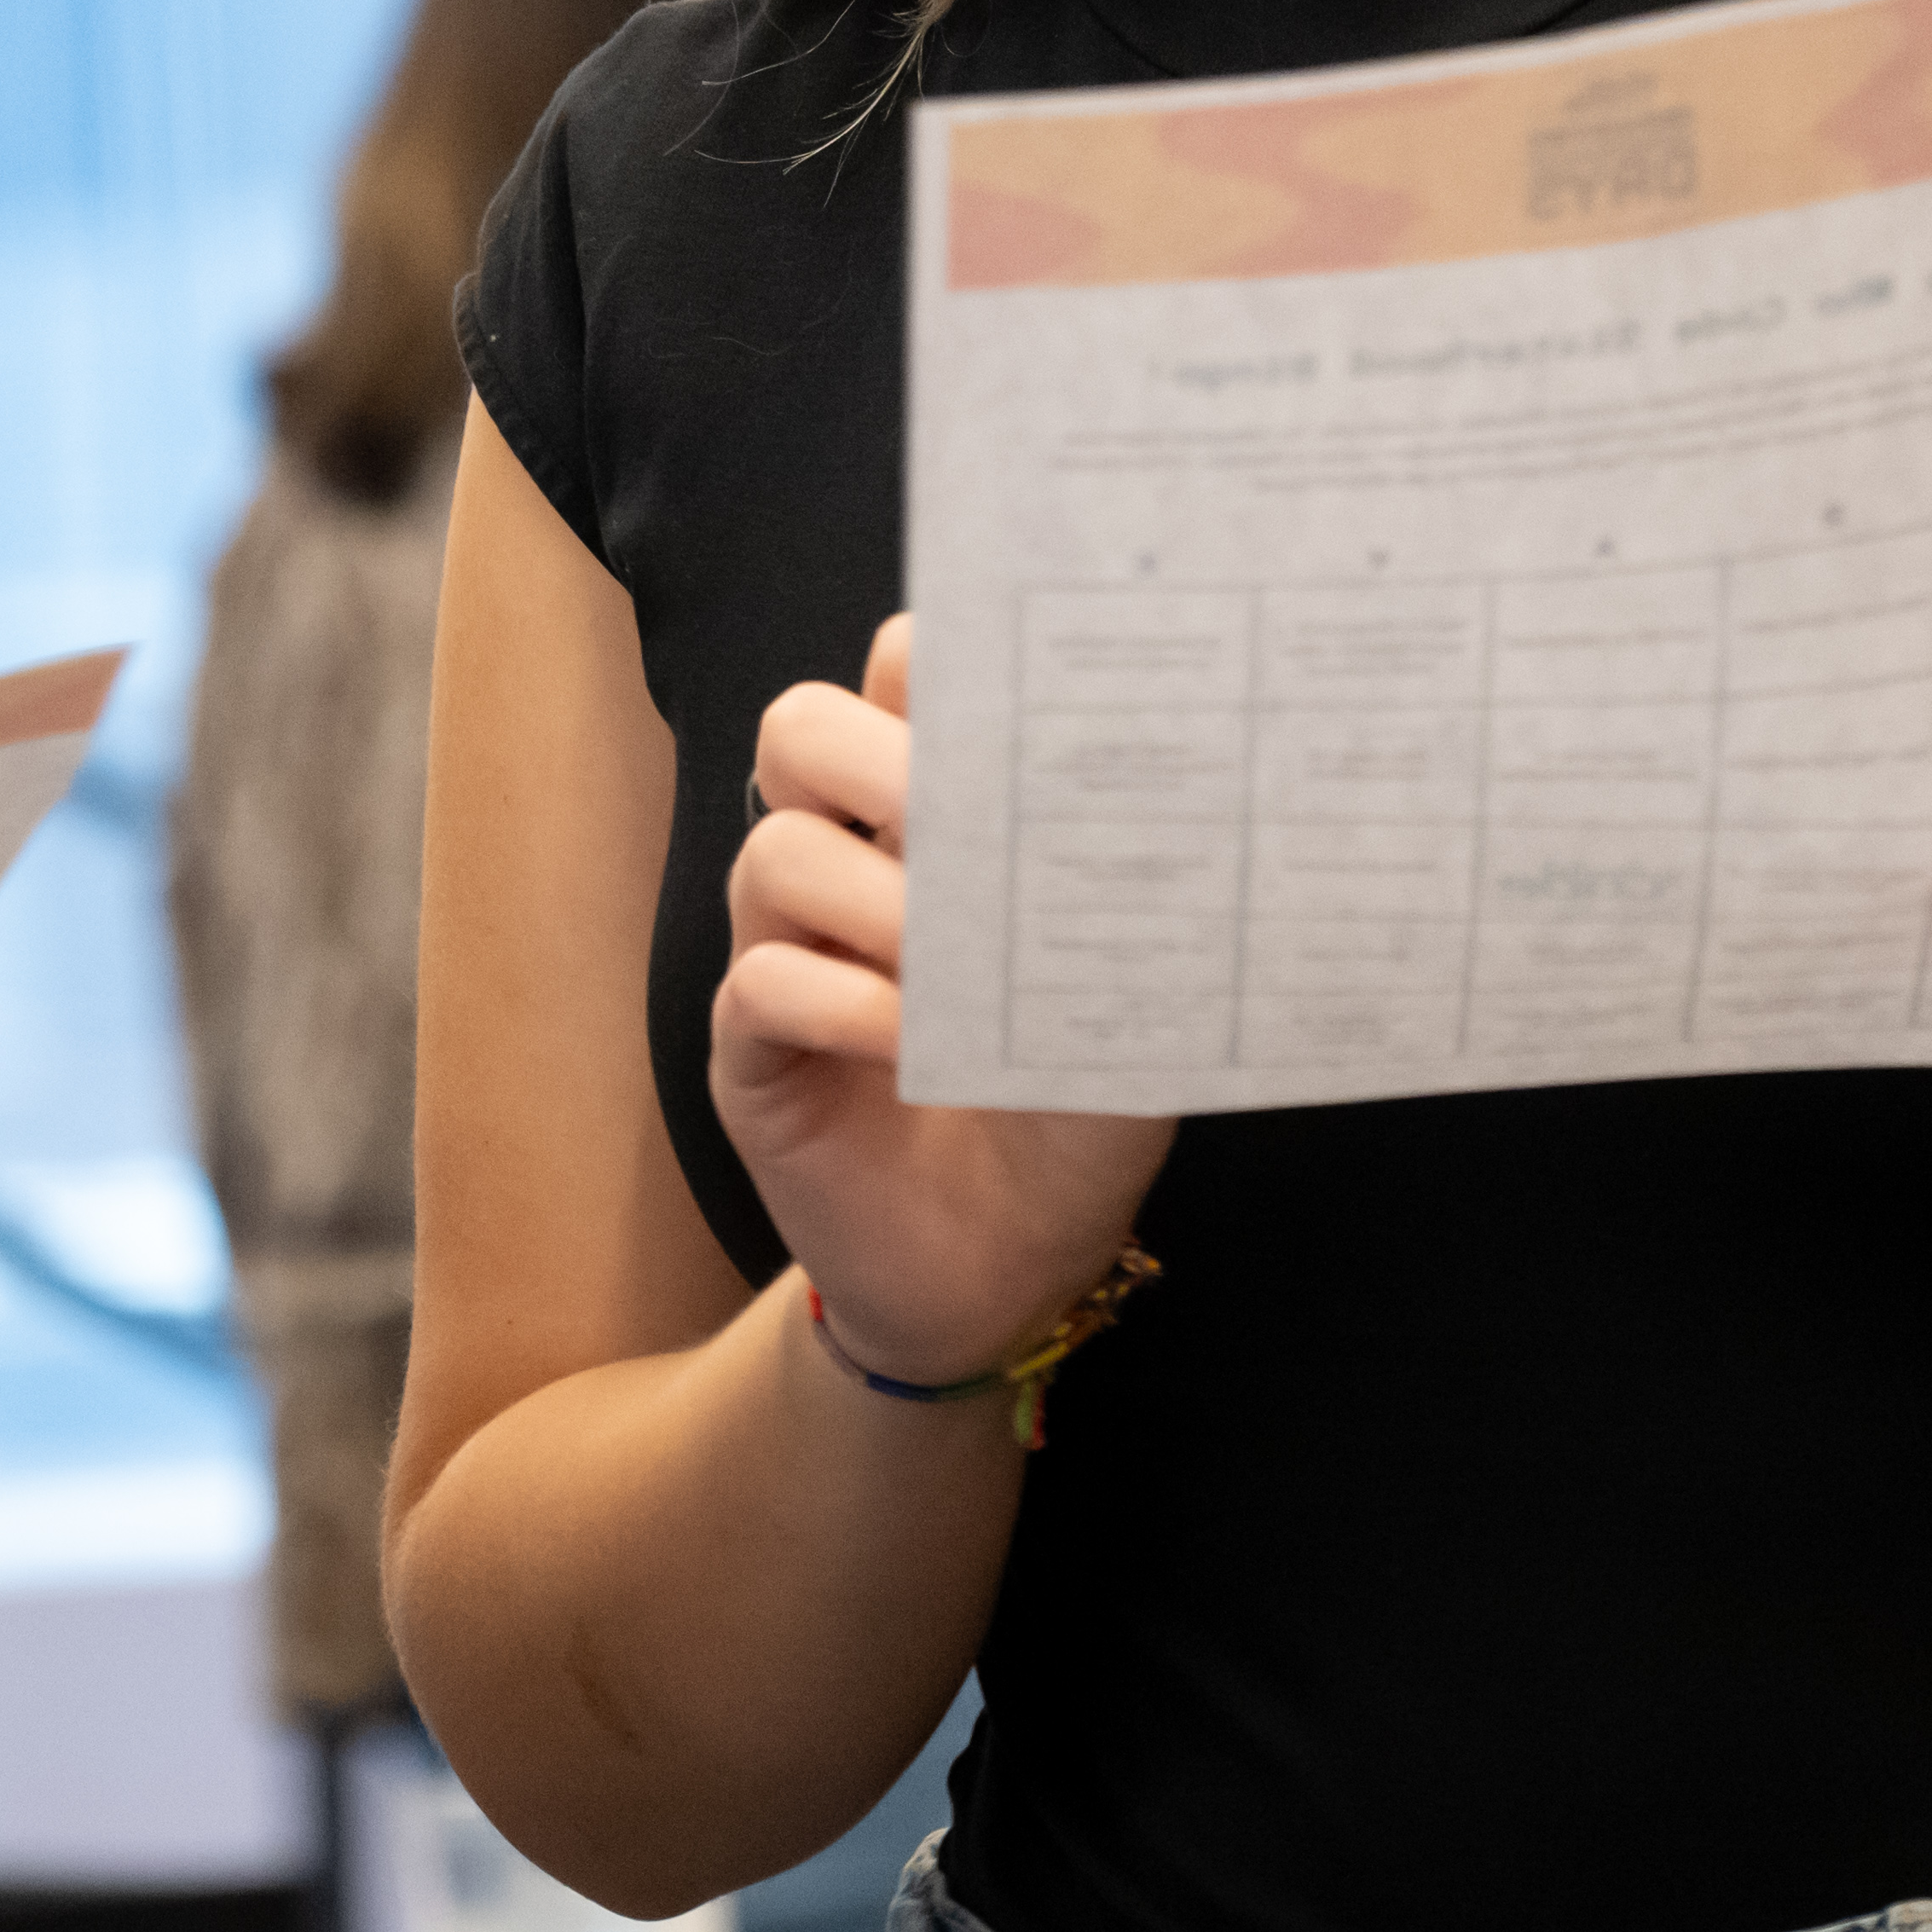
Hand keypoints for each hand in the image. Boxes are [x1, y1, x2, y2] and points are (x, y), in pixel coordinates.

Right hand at [718, 615, 1171, 1392]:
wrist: (1016, 1267)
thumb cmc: (1073, 1112)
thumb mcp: (1126, 996)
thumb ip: (1128, 898)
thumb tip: (1177, 799)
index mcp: (938, 820)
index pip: (901, 677)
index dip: (935, 664)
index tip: (1011, 703)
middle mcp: (852, 862)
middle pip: (800, 730)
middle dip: (869, 753)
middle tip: (952, 817)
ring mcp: (791, 950)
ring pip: (774, 851)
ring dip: (868, 895)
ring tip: (946, 961)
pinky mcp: (755, 1052)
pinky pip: (759, 982)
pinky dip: (836, 1001)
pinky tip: (906, 1043)